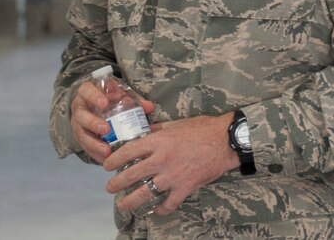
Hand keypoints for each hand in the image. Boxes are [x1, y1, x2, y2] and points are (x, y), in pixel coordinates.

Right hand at [67, 83, 156, 165]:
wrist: (94, 106)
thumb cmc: (108, 97)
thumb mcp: (119, 93)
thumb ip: (133, 98)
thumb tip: (149, 107)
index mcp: (87, 93)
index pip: (86, 91)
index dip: (94, 97)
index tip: (105, 104)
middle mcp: (79, 109)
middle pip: (81, 116)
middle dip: (93, 123)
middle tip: (106, 129)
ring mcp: (78, 125)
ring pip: (81, 135)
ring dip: (94, 144)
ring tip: (107, 151)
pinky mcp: (81, 139)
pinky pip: (86, 148)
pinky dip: (95, 155)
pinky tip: (106, 160)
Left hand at [105, 112, 236, 216]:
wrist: (226, 140)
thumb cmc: (203, 128)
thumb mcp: (177, 124)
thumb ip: (159, 129)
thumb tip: (145, 131)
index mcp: (159, 141)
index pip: (129, 151)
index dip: (114, 160)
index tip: (107, 165)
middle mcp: (161, 159)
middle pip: (131, 174)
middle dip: (116, 183)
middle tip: (110, 188)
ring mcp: (172, 175)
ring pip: (145, 193)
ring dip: (130, 201)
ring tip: (122, 205)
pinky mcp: (185, 187)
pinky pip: (169, 203)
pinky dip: (161, 209)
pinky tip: (156, 210)